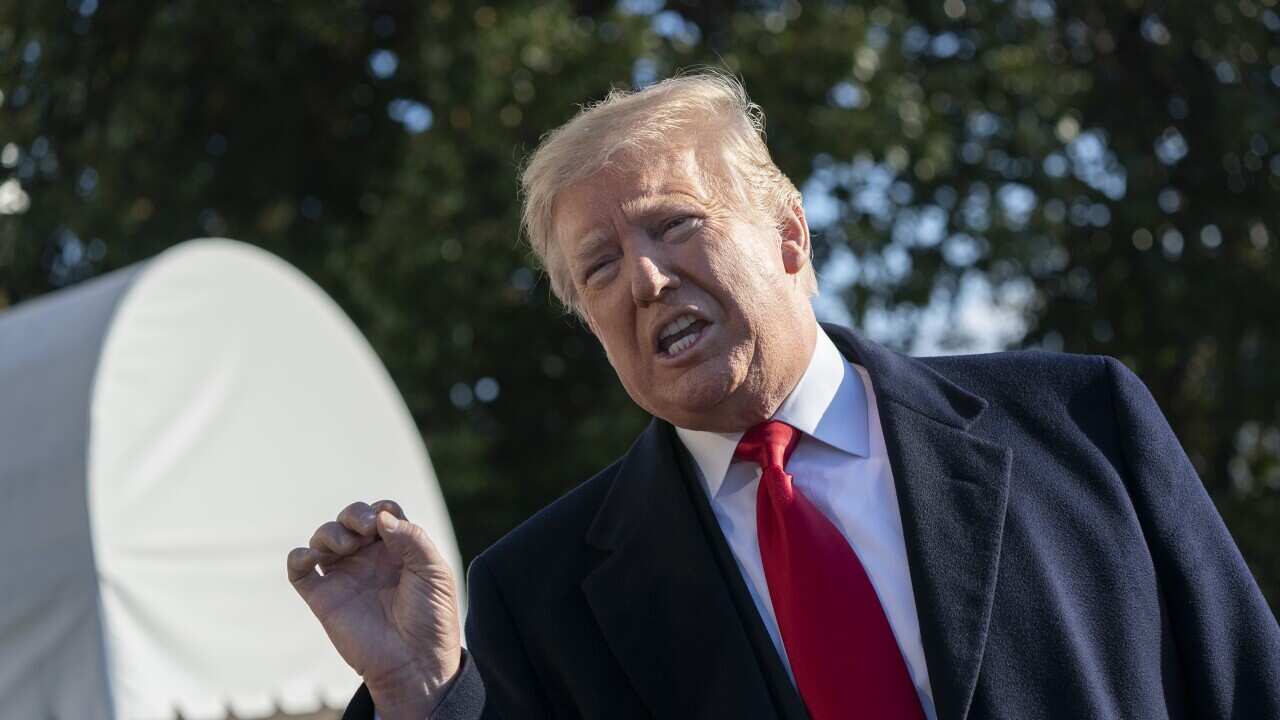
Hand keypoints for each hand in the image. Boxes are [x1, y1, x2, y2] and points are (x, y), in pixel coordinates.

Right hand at [288, 500, 461, 719]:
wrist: (414, 662)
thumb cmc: (430, 618)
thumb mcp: (433, 572)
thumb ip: (412, 538)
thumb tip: (381, 517)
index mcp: (398, 550)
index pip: (382, 514)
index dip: (381, 511)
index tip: (385, 525)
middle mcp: (369, 559)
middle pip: (351, 519)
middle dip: (354, 514)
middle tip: (365, 530)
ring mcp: (345, 576)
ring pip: (324, 536)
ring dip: (330, 531)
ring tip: (347, 546)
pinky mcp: (323, 597)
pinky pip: (299, 568)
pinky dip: (299, 555)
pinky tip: (313, 556)